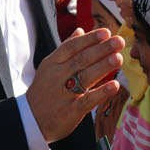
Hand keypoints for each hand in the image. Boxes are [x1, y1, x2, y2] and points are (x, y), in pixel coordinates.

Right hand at [27, 28, 123, 142]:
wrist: (30, 119)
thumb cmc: (44, 90)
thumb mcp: (49, 66)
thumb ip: (65, 48)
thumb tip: (80, 30)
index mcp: (53, 63)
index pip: (72, 47)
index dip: (89, 39)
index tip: (106, 32)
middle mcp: (58, 76)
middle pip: (81, 60)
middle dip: (101, 49)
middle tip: (119, 41)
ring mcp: (64, 94)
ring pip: (85, 77)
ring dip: (103, 66)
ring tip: (118, 58)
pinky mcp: (71, 111)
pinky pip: (88, 101)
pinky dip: (101, 93)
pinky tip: (115, 85)